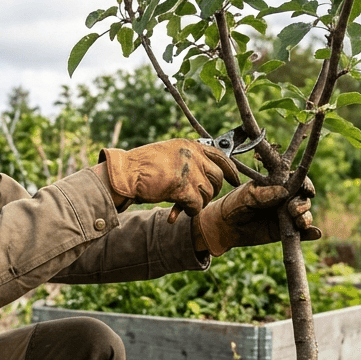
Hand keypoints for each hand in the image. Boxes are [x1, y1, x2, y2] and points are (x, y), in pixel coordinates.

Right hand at [100, 139, 240, 221]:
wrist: (125, 173)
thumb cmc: (141, 166)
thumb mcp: (168, 154)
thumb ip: (187, 159)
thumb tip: (205, 175)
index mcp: (189, 145)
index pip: (220, 155)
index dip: (231, 170)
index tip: (235, 180)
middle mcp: (192, 155)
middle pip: (216, 178)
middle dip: (211, 191)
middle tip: (199, 199)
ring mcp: (188, 171)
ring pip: (207, 194)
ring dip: (196, 203)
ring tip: (180, 205)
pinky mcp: (182, 187)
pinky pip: (196, 206)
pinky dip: (188, 212)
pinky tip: (175, 213)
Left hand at [194, 178, 322, 255]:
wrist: (225, 227)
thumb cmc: (234, 205)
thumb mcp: (246, 196)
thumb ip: (263, 194)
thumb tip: (284, 192)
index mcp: (277, 184)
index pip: (296, 180)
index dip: (305, 184)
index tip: (307, 190)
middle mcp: (285, 199)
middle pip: (303, 198)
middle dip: (303, 204)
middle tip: (294, 210)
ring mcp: (286, 215)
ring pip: (304, 215)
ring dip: (306, 218)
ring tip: (300, 223)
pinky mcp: (286, 231)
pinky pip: (301, 233)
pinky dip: (310, 233)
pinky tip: (315, 233)